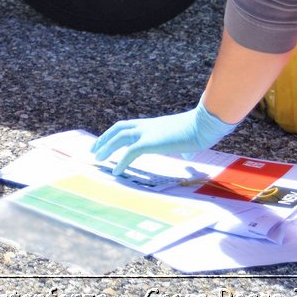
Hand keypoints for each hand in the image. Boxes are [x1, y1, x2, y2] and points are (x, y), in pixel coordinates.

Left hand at [90, 103, 239, 175]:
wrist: (202, 125)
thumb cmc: (199, 132)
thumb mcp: (186, 140)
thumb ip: (182, 148)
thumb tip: (188, 157)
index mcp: (152, 125)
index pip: (127, 126)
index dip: (114, 133)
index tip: (105, 141)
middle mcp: (146, 126)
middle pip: (118, 129)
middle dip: (104, 138)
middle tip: (93, 149)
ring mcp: (147, 132)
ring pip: (119, 138)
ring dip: (106, 147)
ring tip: (97, 159)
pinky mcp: (150, 142)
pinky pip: (129, 152)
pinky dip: (121, 162)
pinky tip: (116, 172)